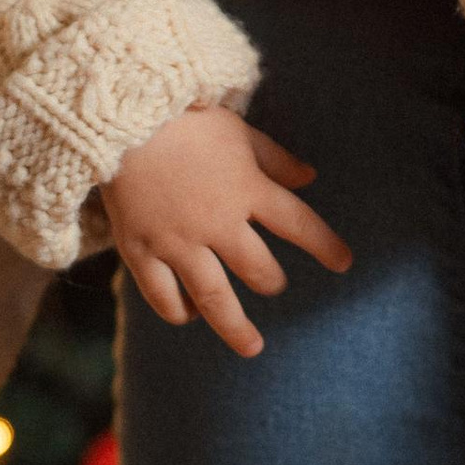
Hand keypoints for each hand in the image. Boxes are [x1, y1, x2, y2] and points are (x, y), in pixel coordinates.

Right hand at [102, 104, 350, 356]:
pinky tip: (189, 314)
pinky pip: (163, 296)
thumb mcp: (239, 131)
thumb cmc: (185, 119)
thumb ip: (276, 159)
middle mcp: (218, 222)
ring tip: (251, 345)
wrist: (119, 119)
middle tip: (273, 284)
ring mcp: (178, 242)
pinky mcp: (141, 251)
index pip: (300, 226)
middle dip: (272, 281)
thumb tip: (311, 177)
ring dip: (236, 327)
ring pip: (215, 299)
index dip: (326, 247)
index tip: (345, 264)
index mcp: (247, 189)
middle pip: (259, 270)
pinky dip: (180, 311)